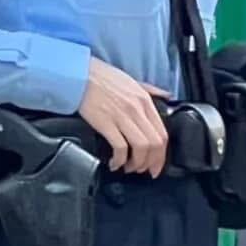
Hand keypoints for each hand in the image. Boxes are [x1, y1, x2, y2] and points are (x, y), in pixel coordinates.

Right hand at [78, 58, 168, 176]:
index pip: (162, 133)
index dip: (162, 154)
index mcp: (144, 100)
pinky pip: (120, 147)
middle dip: (152, 163)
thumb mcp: (132, 80)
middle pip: (154, 144)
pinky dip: (119, 160)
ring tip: (129, 167)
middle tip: (145, 171)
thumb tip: (166, 95)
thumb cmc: (102, 78)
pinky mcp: (105, 122)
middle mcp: (136, 109)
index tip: (157, 164)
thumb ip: (151, 90)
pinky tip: (115, 163)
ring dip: (137, 163)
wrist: (79, 74)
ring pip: (141, 147)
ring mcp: (121, 116)